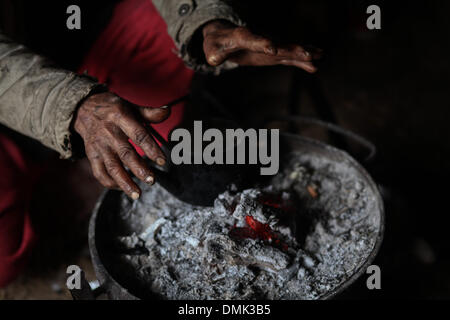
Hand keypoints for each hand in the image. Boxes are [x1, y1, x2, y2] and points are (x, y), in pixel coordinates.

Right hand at [74, 92, 169, 199]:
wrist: (83, 108)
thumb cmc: (113, 109)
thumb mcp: (130, 106)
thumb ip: (150, 112)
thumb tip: (168, 111)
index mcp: (120, 117)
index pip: (139, 135)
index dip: (151, 148)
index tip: (163, 161)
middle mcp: (109, 132)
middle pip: (125, 154)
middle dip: (139, 169)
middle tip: (152, 180)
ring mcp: (99, 145)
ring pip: (112, 167)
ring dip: (124, 182)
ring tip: (137, 194)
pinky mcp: (92, 155)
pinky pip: (99, 172)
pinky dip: (110, 183)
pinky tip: (122, 189)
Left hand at [202, 20, 321, 72]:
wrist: (226, 37)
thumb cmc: (217, 44)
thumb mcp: (211, 50)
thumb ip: (213, 54)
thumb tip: (213, 60)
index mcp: (243, 37)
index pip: (253, 40)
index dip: (262, 44)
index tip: (272, 49)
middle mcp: (260, 40)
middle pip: (278, 44)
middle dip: (292, 48)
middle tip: (306, 52)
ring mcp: (269, 47)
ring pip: (288, 50)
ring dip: (303, 54)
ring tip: (319, 56)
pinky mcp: (273, 55)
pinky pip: (289, 59)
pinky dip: (301, 62)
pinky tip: (315, 67)